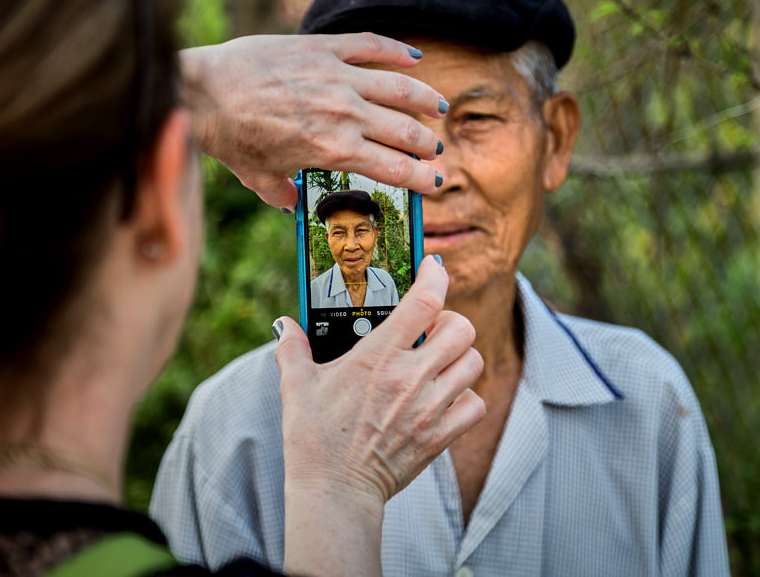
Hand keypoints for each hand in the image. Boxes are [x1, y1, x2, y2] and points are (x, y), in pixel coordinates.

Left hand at [180, 33, 446, 208]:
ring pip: (399, 88)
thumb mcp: (258, 178)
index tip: (432, 183)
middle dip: (427, 144)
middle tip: (436, 149)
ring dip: (424, 99)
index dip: (420, 178)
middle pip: (405, 131)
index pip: (394, 169)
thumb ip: (282, 195)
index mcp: (334, 151)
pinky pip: (370, 45)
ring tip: (437, 107)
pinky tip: (413, 57)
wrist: (204, 92)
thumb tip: (292, 206)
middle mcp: (346, 114)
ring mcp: (337, 77)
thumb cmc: (229, 137)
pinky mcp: (323, 48)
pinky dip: (397, 51)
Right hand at [275, 256, 483, 575]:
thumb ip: (293, 349)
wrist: (334, 492)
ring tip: (437, 362)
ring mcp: (430, 407)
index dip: (436, 276)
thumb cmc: (313, 439)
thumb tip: (285, 326)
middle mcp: (411, 378)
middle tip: (430, 328)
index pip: (424, 302)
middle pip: (461, 328)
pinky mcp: (440, 435)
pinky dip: (466, 397)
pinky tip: (444, 398)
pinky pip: (474, 404)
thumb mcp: (296, 386)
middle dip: (449, 321)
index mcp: (378, 357)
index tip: (433, 268)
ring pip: (472, 363)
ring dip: (459, 357)